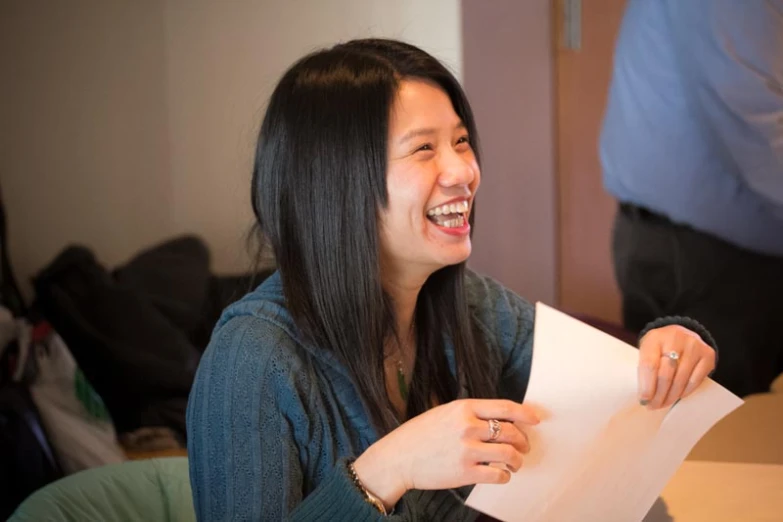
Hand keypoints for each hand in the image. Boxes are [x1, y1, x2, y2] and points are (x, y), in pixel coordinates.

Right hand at [353, 399, 538, 508]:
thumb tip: (499, 420)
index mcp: (464, 407)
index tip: (535, 419)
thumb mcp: (444, 413)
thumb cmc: (420, 435)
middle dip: (523, 441)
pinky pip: (498, 474)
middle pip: (512, 432)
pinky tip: (500, 474)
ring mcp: (467, 450)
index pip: (505, 407)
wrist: (398, 458)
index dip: (525, 414)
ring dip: (517, 460)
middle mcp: (467, 426)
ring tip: (514, 463)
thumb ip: (470, 414)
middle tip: (523, 446)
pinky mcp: (465, 472)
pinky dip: (505, 476)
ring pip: (509, 454)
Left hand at [638, 325, 715, 408]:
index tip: (643, 400)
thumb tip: (645, 396)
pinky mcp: (708, 355)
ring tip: (663, 404)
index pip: (649, 365)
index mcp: (655, 338)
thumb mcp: (647, 349)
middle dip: (658, 395)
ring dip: (671, 397)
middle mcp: (675, 339)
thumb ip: (644, 368)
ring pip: (680, 380)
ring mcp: (694, 346)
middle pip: (665, 375)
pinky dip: (685, 392)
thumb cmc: (660, 346)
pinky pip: (695, 380)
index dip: (646, 386)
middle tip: (653, 406)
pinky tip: (678, 396)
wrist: (682, 333)